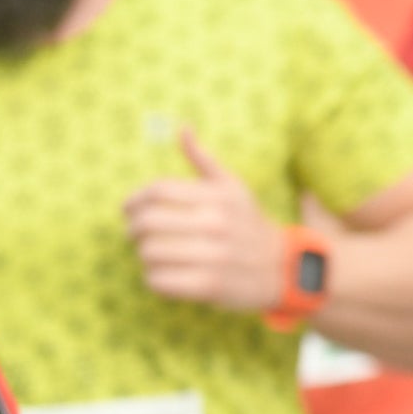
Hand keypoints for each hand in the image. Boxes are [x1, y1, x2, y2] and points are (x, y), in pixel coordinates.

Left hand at [122, 127, 284, 312]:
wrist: (283, 268)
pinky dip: (153, 278)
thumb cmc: (247, 224)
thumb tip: (182, 128)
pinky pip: (158, 280)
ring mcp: (213, 256)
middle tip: (135, 234)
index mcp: (217, 196)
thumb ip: (203, 159)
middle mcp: (216, 223)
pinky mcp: (209, 285)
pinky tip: (164, 273)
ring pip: (149, 252)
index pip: (157, 190)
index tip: (128, 210)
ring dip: (144, 255)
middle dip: (133, 229)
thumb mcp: (232, 187)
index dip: (134, 200)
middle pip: (147, 222)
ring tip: (153, 254)